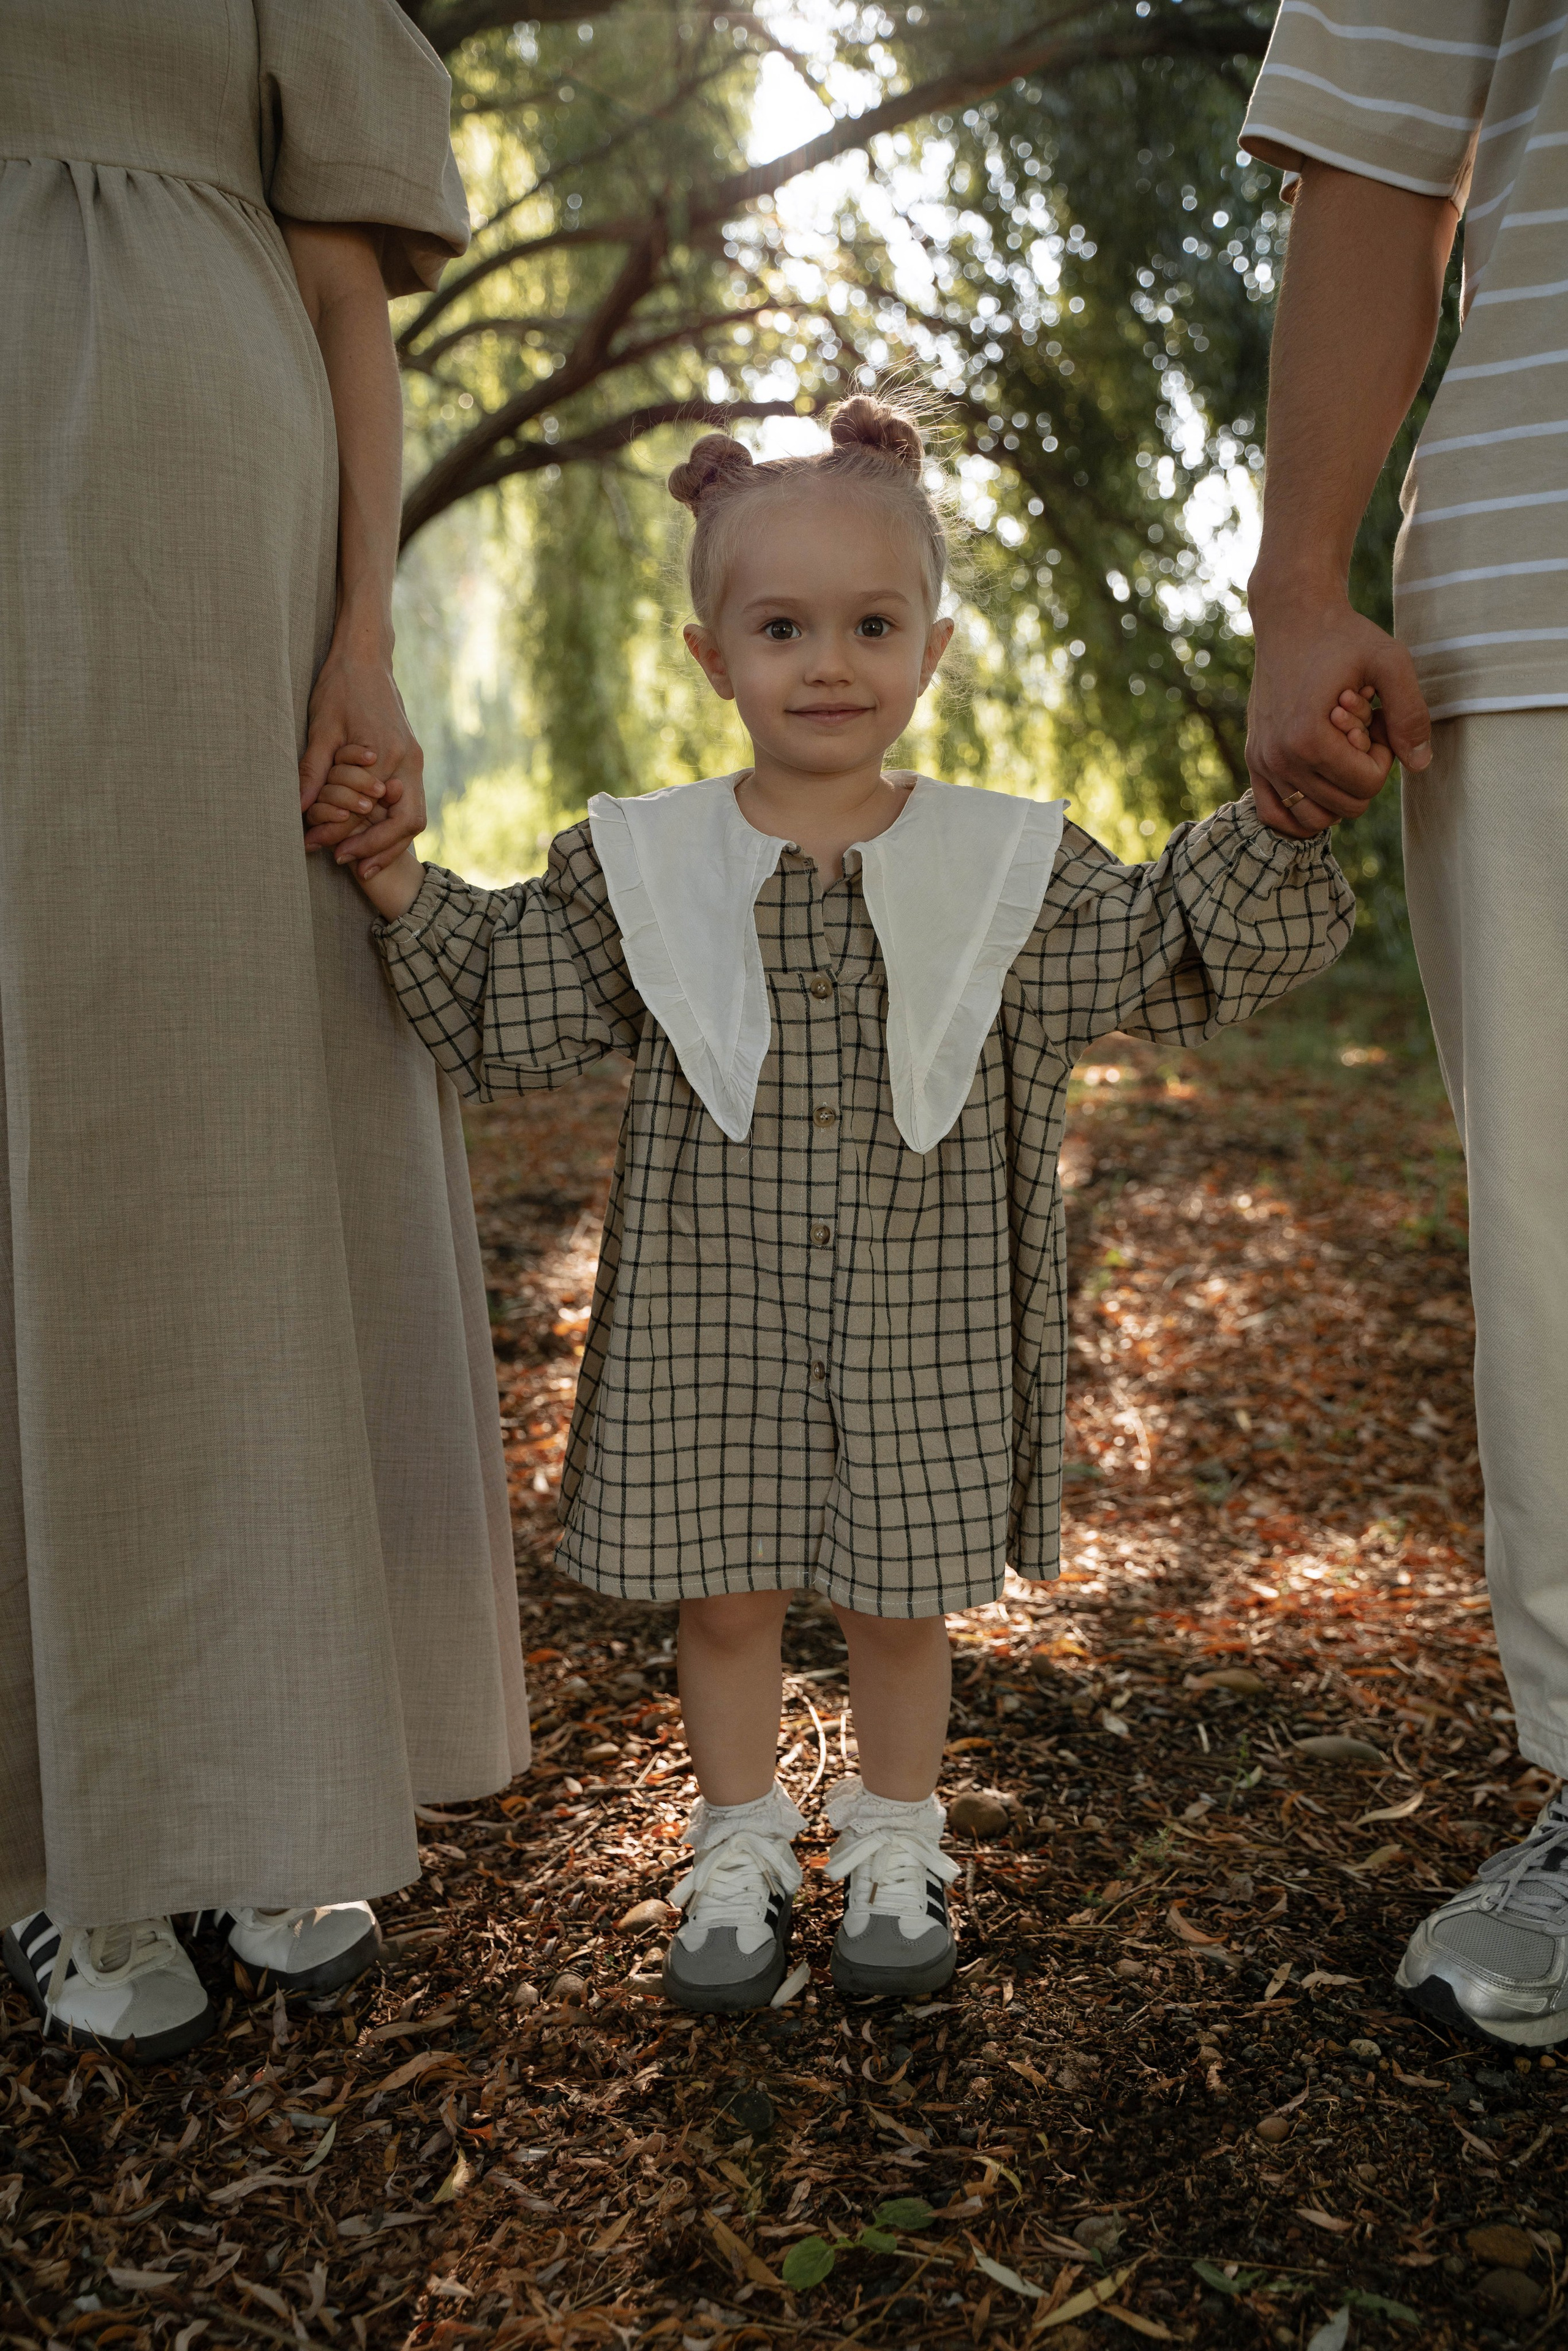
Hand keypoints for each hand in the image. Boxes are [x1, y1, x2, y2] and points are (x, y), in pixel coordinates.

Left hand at [299, 640, 426, 866]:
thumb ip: (313, 770)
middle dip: (380, 850)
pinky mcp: (412, 757)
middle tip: (350, 867)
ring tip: (363, 861)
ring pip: (414, 817)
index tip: (322, 848)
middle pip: (406, 823)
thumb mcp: (321, 728)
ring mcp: (414, 760)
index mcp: (386, 755)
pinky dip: (393, 824)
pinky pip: (411, 802)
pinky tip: (372, 834)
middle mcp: (408, 761)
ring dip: (390, 842)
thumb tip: (299, 809)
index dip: (347, 835)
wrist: (366, 657)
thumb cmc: (341, 687)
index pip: (370, 811)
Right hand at [1245, 588, 1429, 837]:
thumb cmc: (1344, 637)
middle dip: (1362, 773)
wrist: (1292, 618)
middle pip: (1344, 806)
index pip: (1365, 786)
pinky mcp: (1254, 761)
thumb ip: (1411, 713)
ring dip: (1337, 791)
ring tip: (1339, 750)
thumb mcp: (1391, 661)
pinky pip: (1276, 815)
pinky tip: (1320, 784)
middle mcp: (1279, 758)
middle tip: (1359, 732)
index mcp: (1308, 739)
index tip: (1375, 720)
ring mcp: (1262, 762)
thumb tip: (1420, 765)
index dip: (1384, 756)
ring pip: (1313, 819)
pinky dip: (1301, 813)